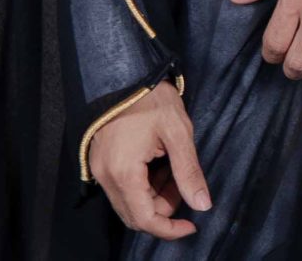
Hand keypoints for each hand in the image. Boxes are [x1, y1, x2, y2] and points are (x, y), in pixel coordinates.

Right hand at [87, 80, 209, 238]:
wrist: (123, 72)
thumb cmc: (150, 98)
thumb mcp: (178, 132)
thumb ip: (189, 172)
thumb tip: (203, 204)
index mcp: (124, 172)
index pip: (144, 219)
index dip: (169, 229)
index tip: (191, 224)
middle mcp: (105, 176)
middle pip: (135, 214)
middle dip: (164, 208)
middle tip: (183, 184)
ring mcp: (99, 169)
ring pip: (129, 202)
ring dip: (154, 195)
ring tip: (172, 167)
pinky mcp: (100, 161)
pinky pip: (121, 187)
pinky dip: (142, 184)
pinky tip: (158, 163)